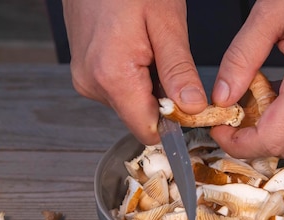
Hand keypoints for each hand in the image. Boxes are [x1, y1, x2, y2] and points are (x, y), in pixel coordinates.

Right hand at [62, 0, 207, 144]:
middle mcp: (93, 83)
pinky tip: (144, 51)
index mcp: (112, 76)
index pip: (149, 131)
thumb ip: (179, 72)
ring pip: (132, 104)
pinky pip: (120, 89)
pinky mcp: (87, 70)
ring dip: (153, 89)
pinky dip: (139, 79)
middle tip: (179, 68)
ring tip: (156, 51)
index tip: (197, 109)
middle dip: (167, 104)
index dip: (176, 125)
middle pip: (141, 118)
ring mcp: (87, 77)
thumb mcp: (167, 24)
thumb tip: (194, 109)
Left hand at [210, 0, 283, 158]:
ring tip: (250, 96)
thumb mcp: (271, 13)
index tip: (218, 130)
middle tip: (229, 116)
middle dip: (253, 140)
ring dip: (272, 126)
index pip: (272, 139)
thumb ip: (242, 58)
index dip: (239, 143)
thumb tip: (222, 95)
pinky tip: (275, 87)